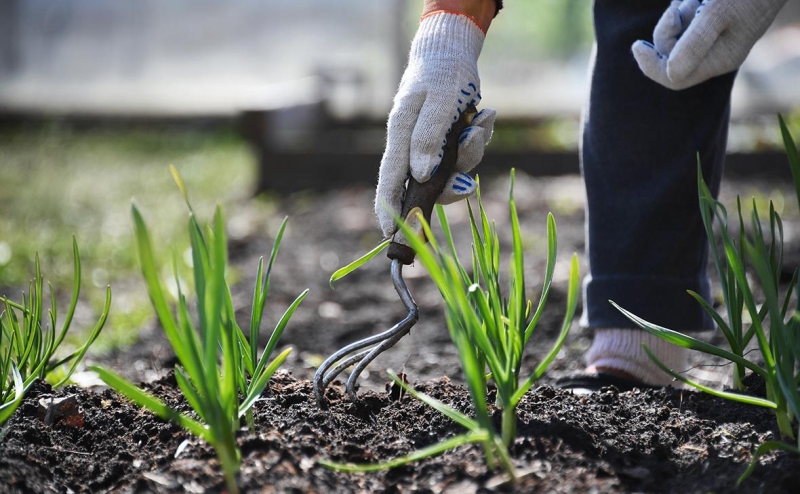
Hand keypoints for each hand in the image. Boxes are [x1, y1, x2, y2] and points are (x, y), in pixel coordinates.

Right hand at [375, 11, 496, 237]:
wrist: (454, 51)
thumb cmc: (442, 73)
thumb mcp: (438, 102)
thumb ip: (428, 138)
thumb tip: (420, 176)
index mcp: (400, 135)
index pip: (390, 179)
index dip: (388, 208)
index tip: (388, 233)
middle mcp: (413, 145)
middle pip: (426, 184)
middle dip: (450, 186)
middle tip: (467, 184)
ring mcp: (431, 145)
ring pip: (453, 171)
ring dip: (471, 152)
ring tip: (479, 122)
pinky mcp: (449, 141)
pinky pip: (467, 155)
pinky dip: (479, 138)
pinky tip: (484, 115)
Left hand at [632, 0, 787, 89]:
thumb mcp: (717, 14)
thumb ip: (694, 44)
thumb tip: (669, 72)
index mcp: (718, 61)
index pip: (674, 78)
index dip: (652, 66)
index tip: (638, 46)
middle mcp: (715, 54)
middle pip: (670, 55)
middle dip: (667, 32)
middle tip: (679, 10)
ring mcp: (713, 39)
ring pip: (675, 36)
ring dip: (677, 16)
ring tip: (697, 0)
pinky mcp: (711, 23)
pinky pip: (685, 22)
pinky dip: (683, 9)